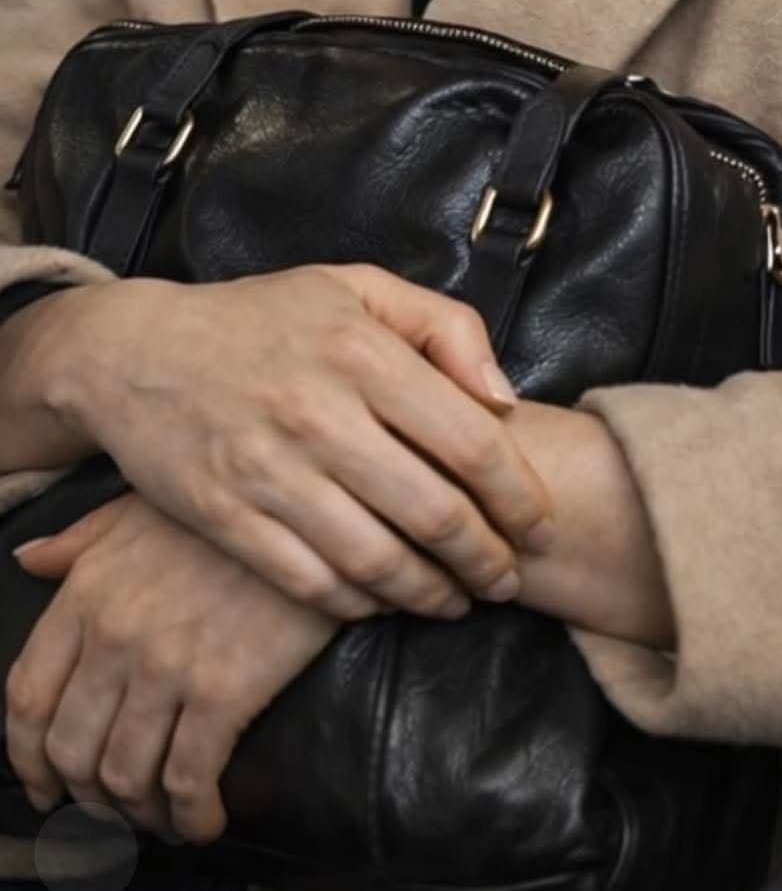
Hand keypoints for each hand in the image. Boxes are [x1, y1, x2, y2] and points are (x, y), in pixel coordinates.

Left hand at [6, 495, 339, 843]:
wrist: (310, 506)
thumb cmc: (226, 509)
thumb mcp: (139, 508)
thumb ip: (79, 540)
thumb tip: (29, 558)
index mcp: (86, 592)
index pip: (28, 697)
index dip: (29, 758)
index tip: (47, 788)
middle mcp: (114, 634)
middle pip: (72, 750)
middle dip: (89, 798)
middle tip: (117, 813)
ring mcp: (166, 665)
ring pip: (125, 776)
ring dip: (141, 814)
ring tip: (164, 818)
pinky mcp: (224, 690)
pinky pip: (188, 780)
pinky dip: (190, 816)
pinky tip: (205, 821)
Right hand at [45, 266, 554, 621]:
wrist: (135, 351)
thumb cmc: (264, 318)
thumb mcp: (359, 286)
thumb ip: (444, 326)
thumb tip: (504, 398)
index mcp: (362, 351)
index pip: (472, 441)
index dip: (519, 496)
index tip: (538, 525)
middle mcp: (319, 413)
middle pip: (434, 512)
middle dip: (487, 559)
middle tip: (507, 578)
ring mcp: (268, 471)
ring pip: (377, 560)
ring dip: (432, 594)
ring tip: (458, 600)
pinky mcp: (224, 518)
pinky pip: (311, 583)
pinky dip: (360, 604)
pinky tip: (386, 602)